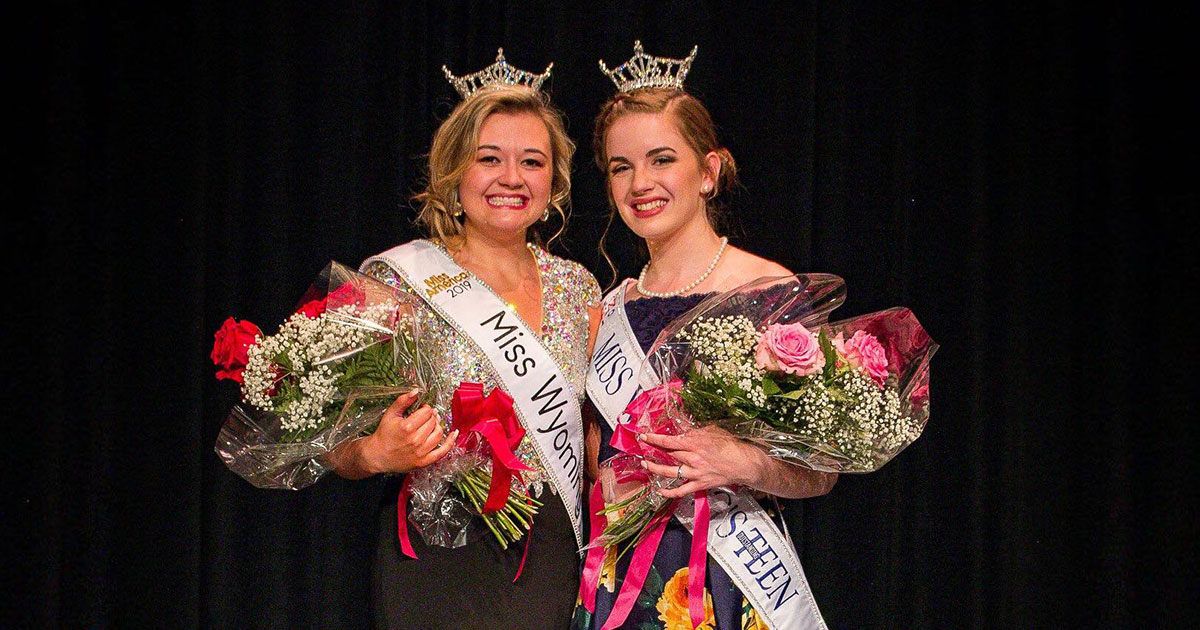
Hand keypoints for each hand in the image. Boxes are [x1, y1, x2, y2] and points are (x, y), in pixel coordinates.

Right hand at [360, 391, 457, 473]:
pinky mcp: (424, 462)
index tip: (422, 409)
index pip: (427, 412)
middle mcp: (415, 440)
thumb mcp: (390, 414)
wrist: (378, 455)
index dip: (426, 408)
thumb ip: (403, 401)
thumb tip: (416, 391)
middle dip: (431, 416)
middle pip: (433, 422)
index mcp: (407, 427)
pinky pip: (443, 451)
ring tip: (432, 424)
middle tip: (426, 416)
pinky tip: (454, 434)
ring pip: (439, 433)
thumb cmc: (384, 434)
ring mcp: (421, 452)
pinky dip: (450, 442)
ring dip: (438, 426)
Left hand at [638, 425, 769, 498]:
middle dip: (653, 450)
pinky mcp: (700, 484)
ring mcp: (696, 473)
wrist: (745, 463)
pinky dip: (669, 492)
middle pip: (668, 454)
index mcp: (696, 443)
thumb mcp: (714, 431)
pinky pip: (681, 490)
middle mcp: (693, 458)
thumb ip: (697, 432)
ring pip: (670, 472)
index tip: (644, 436)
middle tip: (643, 447)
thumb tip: (686, 431)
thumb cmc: (733, 445)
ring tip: (645, 464)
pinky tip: (660, 491)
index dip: (654, 438)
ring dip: (655, 468)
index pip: (669, 441)